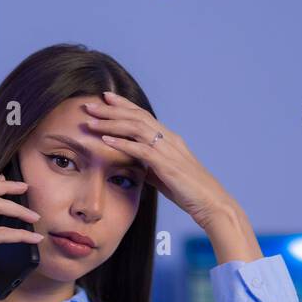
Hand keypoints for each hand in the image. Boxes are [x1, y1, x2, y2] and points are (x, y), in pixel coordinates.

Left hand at [84, 91, 261, 260]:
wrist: (211, 203)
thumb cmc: (190, 192)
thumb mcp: (165, 176)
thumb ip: (151, 167)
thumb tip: (137, 166)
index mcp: (169, 139)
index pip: (143, 116)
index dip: (124, 105)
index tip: (106, 98)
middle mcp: (169, 139)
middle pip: (136, 116)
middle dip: (111, 110)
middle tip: (90, 105)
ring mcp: (168, 150)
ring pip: (136, 128)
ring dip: (111, 123)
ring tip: (91, 121)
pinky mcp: (167, 165)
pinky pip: (141, 150)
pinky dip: (122, 143)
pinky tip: (106, 141)